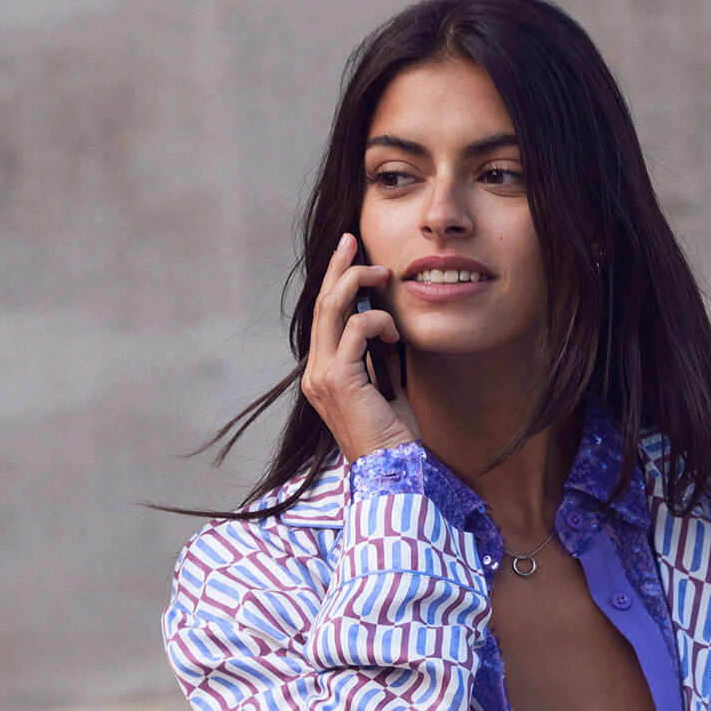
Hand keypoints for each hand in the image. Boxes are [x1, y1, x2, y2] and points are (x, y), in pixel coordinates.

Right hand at [300, 232, 420, 462]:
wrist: (392, 470)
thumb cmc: (393, 436)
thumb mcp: (385, 388)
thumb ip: (378, 359)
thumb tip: (385, 326)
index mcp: (322, 376)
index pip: (325, 319)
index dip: (335, 283)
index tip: (351, 256)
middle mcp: (315, 374)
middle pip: (322, 305)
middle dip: (339, 268)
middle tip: (353, 240)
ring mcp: (323, 377)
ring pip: (332, 309)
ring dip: (359, 283)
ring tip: (383, 274)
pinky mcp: (339, 380)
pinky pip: (355, 329)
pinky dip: (378, 321)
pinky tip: (395, 333)